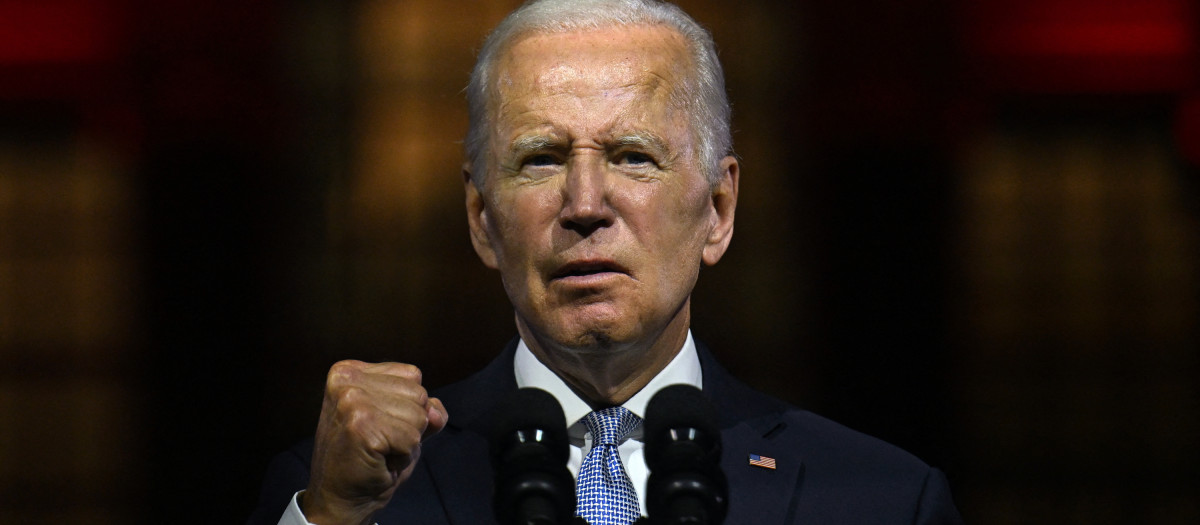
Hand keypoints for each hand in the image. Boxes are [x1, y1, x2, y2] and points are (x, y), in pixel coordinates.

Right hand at [301, 360, 448, 524]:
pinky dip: (402, 457)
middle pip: (419, 392)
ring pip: (419, 415)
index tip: (378, 425)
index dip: (407, 407)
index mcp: (350, 371)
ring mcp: (352, 401)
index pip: (412, 375)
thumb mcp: (402, 424)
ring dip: (407, 442)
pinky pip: (412, 438)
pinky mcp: (361, 425)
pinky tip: (378, 461)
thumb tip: (435, 413)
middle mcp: (347, 380)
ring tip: (379, 451)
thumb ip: (425, 409)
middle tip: (379, 442)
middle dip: (409, 424)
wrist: (340, 498)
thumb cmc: (371, 459)